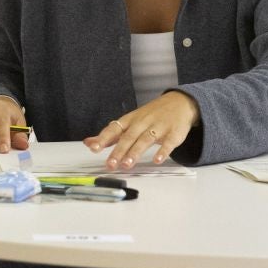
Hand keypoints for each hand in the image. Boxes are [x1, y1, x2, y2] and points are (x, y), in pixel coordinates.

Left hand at [84, 91, 200, 168]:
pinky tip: (157, 160)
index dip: (103, 139)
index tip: (93, 148)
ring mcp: (159, 127)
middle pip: (129, 137)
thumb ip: (110, 134)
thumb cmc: (151, 115)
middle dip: (119, 151)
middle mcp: (143, 123)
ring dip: (135, 152)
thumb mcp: (129, 122)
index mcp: (130, 120)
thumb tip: (88, 142)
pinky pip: (168, 143)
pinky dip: (163, 151)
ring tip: (127, 165)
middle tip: (110, 164)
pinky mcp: (174, 133)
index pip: (114, 129)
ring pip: (145, 140)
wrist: (179, 103)